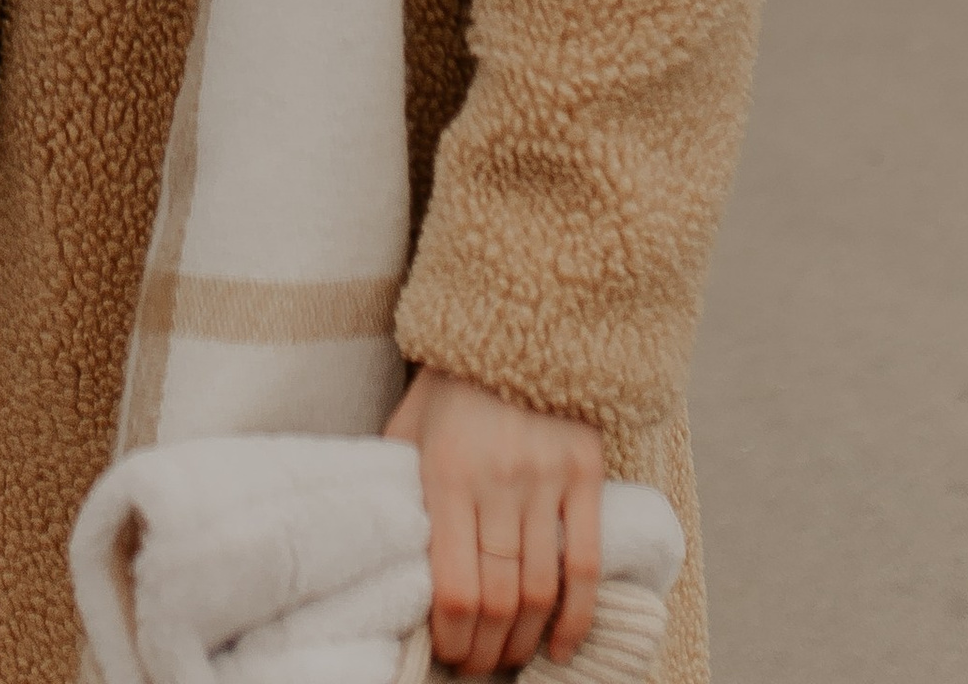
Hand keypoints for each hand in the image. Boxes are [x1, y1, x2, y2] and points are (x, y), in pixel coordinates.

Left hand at [387, 368, 602, 671]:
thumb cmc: (451, 384)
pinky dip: (577, 615)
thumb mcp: (407, 426)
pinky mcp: (586, 470)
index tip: (446, 654)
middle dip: (486, 650)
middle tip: (478, 666)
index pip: (453, 588)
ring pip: (540, 590)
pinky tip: (562, 642)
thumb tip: (382, 548)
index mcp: (446, 473)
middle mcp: (497, 480)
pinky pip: (585, 561)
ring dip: (526, 640)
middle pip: (499, 600)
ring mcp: (546, 477)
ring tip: (512, 657)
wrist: (516, 319)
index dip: (453, 639)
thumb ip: (396, 483)